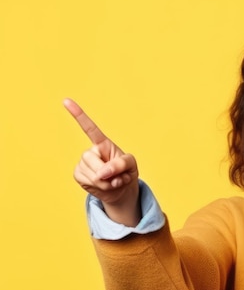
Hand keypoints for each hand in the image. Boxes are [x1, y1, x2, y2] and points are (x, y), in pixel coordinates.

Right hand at [65, 98, 140, 225]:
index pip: (89, 128)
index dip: (78, 115)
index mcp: (103, 143)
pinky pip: (88, 181)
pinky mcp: (78, 174)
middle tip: (117, 176)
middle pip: (90, 158)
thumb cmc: (126, 172)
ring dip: (107, 182)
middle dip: (107, 171)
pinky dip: (101, 187)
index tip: (65, 100)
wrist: (120, 189)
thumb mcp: (131, 165)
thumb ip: (120, 164)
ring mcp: (82, 163)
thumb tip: (102, 173)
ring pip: (92, 173)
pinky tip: (104, 185)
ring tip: (113, 181)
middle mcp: (90, 151)